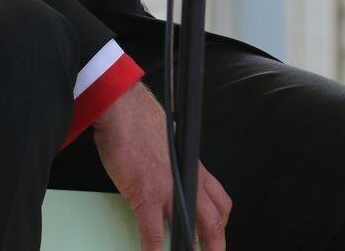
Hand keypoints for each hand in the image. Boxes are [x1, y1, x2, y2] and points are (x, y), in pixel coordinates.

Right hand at [90, 83, 230, 250]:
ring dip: (190, 248)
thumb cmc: (140, 118)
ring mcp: (169, 190)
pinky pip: (153, 232)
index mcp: (193, 166)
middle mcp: (187, 180)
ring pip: (191, 229)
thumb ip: (173, 160)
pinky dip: (153, 249)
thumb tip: (167, 168)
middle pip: (214, 221)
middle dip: (215, 244)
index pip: (219, 200)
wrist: (122, 108)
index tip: (216, 233)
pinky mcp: (146, 195)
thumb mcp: (169, 140)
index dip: (221, 221)